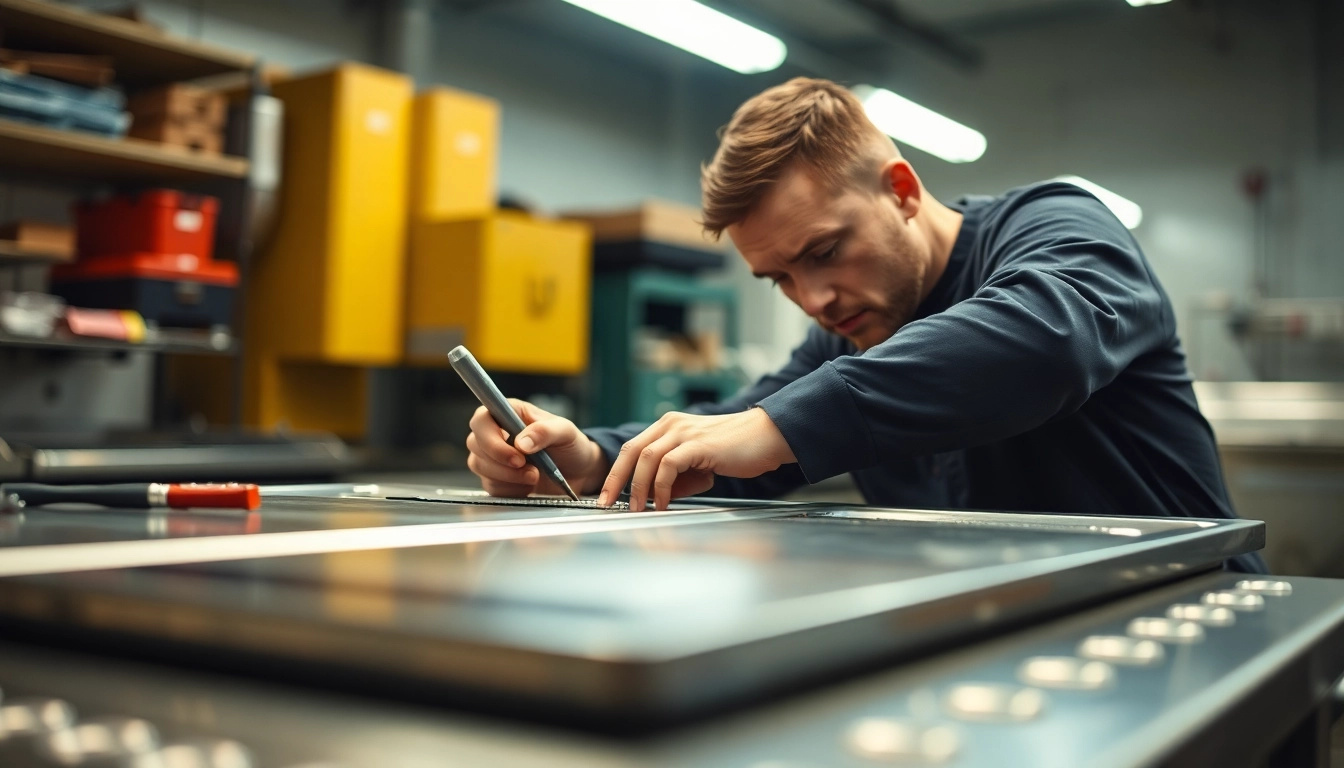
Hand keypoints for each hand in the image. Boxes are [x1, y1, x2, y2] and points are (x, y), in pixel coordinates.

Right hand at [466, 399, 608, 496]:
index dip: (490, 436)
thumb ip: (545, 431)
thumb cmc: (570, 445)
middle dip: (501, 461)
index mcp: (509, 413)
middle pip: (475, 443)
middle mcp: (495, 432)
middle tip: (531, 469)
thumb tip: (521, 442)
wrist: (578, 472)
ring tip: (535, 476)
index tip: (516, 453)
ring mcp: (492, 456)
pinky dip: (510, 489)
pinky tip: (528, 486)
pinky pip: (490, 486)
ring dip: (508, 477)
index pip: (481, 418)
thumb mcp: (566, 432)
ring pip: (479, 466)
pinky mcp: (495, 478)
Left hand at [598, 408, 796, 511]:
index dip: (616, 472)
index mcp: (669, 425)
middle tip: (607, 503)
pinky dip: (661, 487)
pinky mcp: (698, 444)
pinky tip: (664, 503)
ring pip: (645, 458)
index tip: (607, 495)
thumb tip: (658, 496)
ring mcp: (684, 432)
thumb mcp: (699, 462)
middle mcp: (672, 424)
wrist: (768, 437)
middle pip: (630, 451)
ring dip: (637, 487)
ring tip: (637, 509)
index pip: (632, 448)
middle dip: (615, 480)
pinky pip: (668, 466)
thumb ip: (677, 474)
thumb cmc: (738, 450)